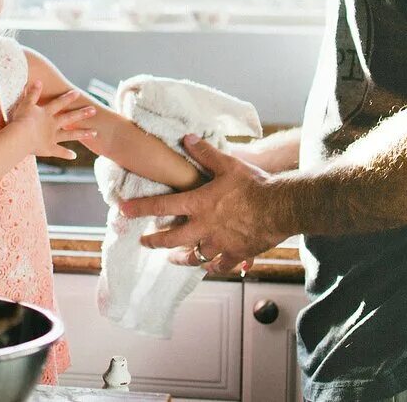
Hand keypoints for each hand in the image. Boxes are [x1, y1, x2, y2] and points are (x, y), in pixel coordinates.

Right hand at [9, 81, 95, 160]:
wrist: (21, 137)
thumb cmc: (21, 119)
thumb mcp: (26, 104)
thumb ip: (32, 93)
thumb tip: (39, 81)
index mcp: (46, 113)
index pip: (59, 103)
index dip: (68, 97)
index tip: (78, 93)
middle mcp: (52, 124)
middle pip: (69, 118)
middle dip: (82, 114)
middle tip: (94, 110)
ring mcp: (52, 137)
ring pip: (70, 135)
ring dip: (82, 134)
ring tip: (94, 133)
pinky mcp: (48, 149)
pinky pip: (59, 152)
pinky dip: (66, 154)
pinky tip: (74, 156)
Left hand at [119, 134, 290, 273]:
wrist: (282, 206)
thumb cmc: (255, 184)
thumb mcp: (228, 163)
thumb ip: (205, 153)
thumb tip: (187, 138)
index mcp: (199, 204)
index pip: (162, 207)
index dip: (140, 209)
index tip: (123, 211)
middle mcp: (204, 227)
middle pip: (171, 240)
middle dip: (154, 241)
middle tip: (144, 242)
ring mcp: (220, 244)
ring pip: (194, 257)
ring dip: (181, 258)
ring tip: (173, 258)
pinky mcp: (237, 254)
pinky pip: (220, 267)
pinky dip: (212, 268)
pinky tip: (208, 267)